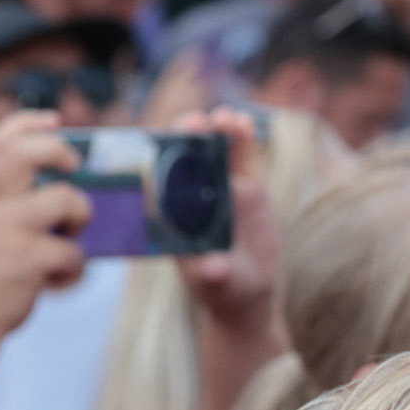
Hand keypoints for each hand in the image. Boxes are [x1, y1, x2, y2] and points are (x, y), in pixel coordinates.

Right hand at [0, 110, 90, 340]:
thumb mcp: (0, 233)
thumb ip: (26, 211)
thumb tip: (78, 194)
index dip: (26, 123)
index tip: (54, 119)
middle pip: (22, 155)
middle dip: (56, 150)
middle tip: (74, 166)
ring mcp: (10, 233)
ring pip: (65, 199)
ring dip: (81, 219)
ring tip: (71, 240)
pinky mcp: (26, 261)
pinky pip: (73, 253)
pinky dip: (75, 270)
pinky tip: (58, 281)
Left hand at [164, 107, 282, 330]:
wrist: (250, 291)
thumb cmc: (223, 290)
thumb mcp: (218, 285)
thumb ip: (214, 275)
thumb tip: (214, 268)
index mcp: (176, 216)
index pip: (160, 182)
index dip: (159, 159)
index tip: (162, 144)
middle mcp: (194, 197)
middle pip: (185, 159)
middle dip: (186, 138)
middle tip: (195, 122)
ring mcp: (221, 189)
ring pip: (214, 152)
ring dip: (215, 132)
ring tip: (224, 118)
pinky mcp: (248, 187)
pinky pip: (243, 158)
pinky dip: (242, 140)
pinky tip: (243, 122)